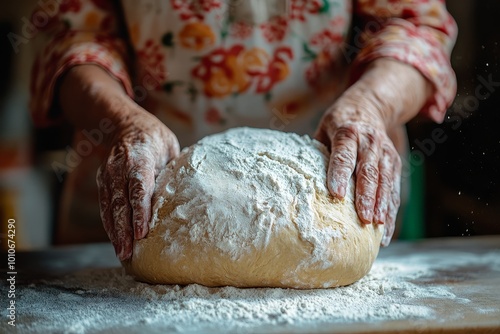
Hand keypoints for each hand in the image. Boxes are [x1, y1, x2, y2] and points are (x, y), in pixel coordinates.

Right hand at [97, 101, 178, 259]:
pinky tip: (116, 240)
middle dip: (124, 229)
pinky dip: (109, 224)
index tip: (142, 232)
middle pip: (121, 203)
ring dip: (115, 231)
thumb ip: (172, 172)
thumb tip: (186, 197)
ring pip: (110, 207)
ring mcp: (108, 175)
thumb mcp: (169, 149)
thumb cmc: (155, 139)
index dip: (140, 212)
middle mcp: (119, 168)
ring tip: (122, 253)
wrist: (126, 125)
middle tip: (128, 252)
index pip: (138, 189)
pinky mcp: (103, 181)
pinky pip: (105, 205)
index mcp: (139, 159)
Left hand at [315, 106, 400, 246]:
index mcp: (347, 133)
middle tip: (362, 219)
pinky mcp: (395, 163)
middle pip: (369, 172)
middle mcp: (369, 142)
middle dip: (366, 197)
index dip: (340, 174)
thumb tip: (303, 184)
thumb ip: (318, 153)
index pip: (343, 155)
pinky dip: (390, 209)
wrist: (370, 106)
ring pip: (385, 182)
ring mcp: (385, 153)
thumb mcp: (323, 130)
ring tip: (377, 229)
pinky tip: (385, 229)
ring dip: (382, 206)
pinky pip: (394, 188)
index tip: (337, 195)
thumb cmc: (338, 124)